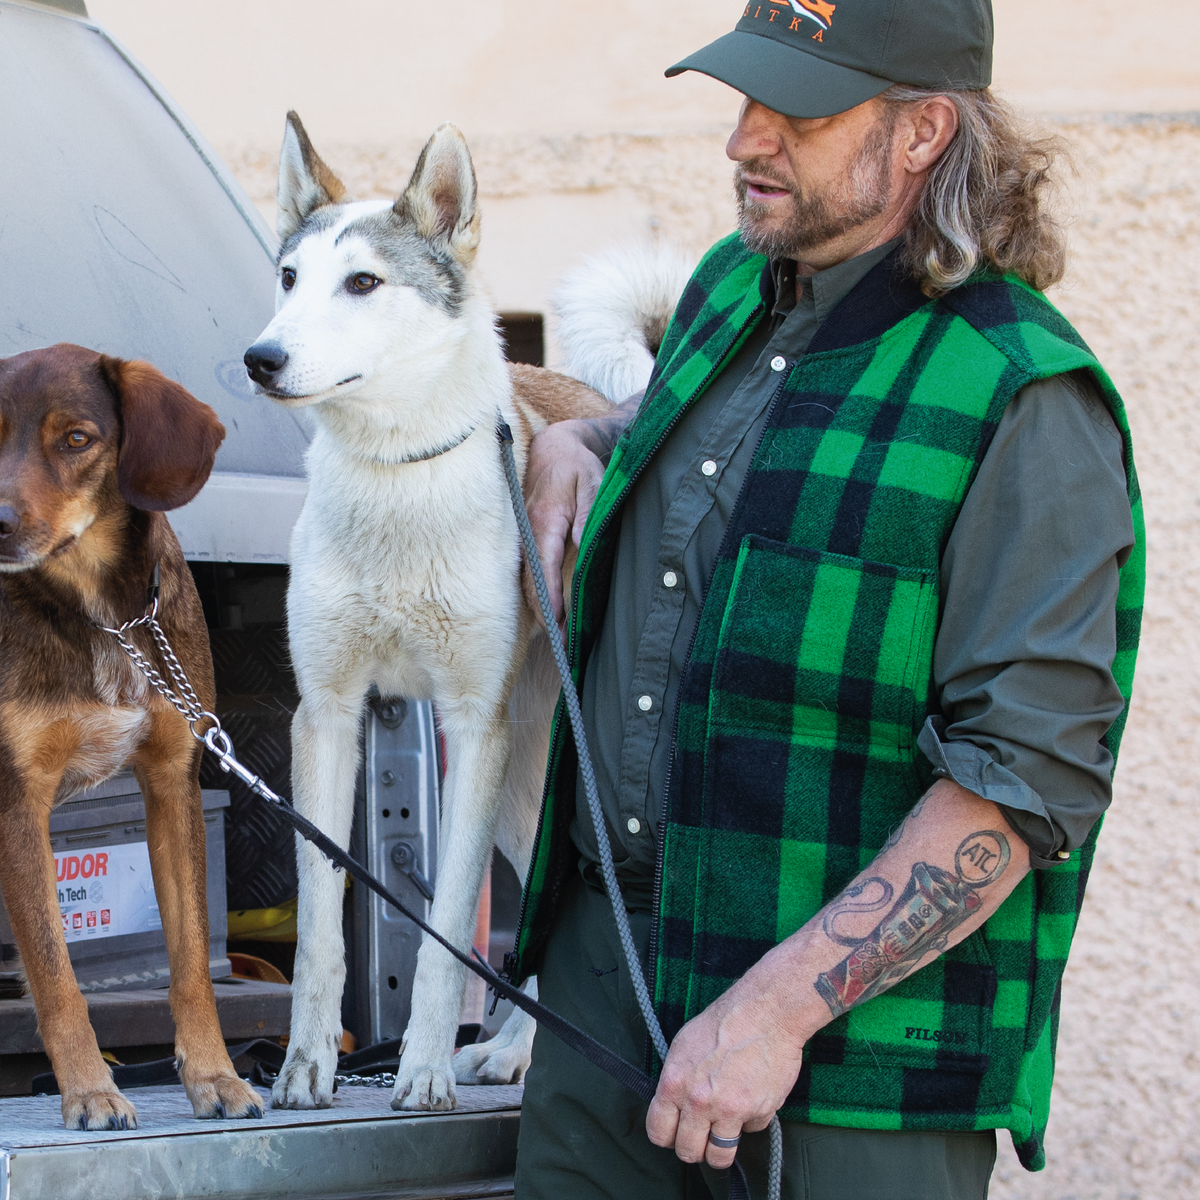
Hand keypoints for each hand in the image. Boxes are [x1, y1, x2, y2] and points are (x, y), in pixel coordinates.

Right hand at [522, 420, 605, 631]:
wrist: (554, 449)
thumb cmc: (576, 468)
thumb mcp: (592, 486)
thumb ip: (588, 517)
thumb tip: (585, 548)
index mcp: (543, 521)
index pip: (544, 569)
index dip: (550, 600)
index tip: (558, 627)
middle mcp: (526, 533)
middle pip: (530, 583)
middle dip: (546, 616)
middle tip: (563, 647)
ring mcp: (521, 538)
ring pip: (526, 582)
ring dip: (540, 610)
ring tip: (558, 639)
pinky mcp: (523, 541)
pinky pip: (527, 574)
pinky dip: (537, 595)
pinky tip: (550, 615)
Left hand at [645, 977, 806, 1170]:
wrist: (765, 1012)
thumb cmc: (724, 1022)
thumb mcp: (683, 1046)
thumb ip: (676, 1081)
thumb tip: (672, 1105)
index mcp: (675, 1083)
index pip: (658, 1132)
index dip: (667, 1136)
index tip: (676, 1133)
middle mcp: (698, 1102)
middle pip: (688, 1151)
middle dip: (694, 1147)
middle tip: (702, 1135)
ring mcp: (729, 1110)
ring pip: (718, 1156)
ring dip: (720, 1148)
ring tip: (724, 1132)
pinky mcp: (758, 1113)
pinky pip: (750, 1132)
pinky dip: (750, 1121)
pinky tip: (751, 1098)